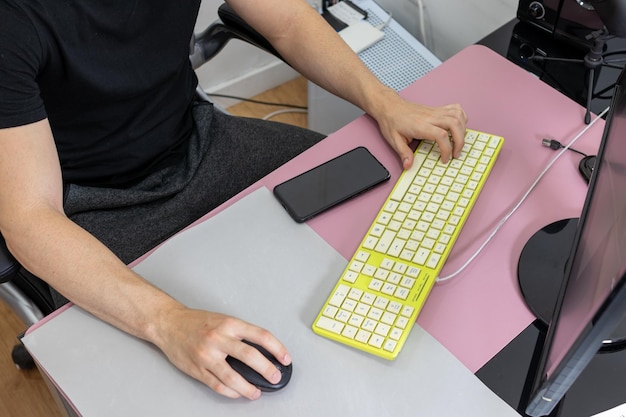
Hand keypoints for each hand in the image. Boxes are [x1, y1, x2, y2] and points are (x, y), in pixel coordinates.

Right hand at [154, 307, 290, 399]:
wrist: (168, 324)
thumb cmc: (197, 322)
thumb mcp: (223, 320)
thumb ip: (241, 333)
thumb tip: (263, 351)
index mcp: (229, 324)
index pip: (260, 335)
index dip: (277, 348)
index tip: (285, 358)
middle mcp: (219, 338)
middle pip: (250, 356)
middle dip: (267, 369)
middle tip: (275, 377)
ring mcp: (207, 355)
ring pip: (232, 376)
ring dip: (248, 388)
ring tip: (256, 392)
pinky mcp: (197, 368)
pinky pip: (217, 384)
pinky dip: (230, 392)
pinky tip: (238, 393)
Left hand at [371, 91, 467, 167]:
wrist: (389, 106)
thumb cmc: (391, 121)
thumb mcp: (393, 140)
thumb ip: (403, 153)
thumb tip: (408, 165)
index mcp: (420, 125)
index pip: (441, 135)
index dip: (447, 149)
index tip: (444, 159)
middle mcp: (430, 117)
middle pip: (454, 124)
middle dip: (460, 141)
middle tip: (456, 154)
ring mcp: (435, 112)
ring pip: (457, 116)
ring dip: (463, 130)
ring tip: (459, 142)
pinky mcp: (437, 110)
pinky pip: (455, 109)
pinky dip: (462, 117)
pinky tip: (459, 127)